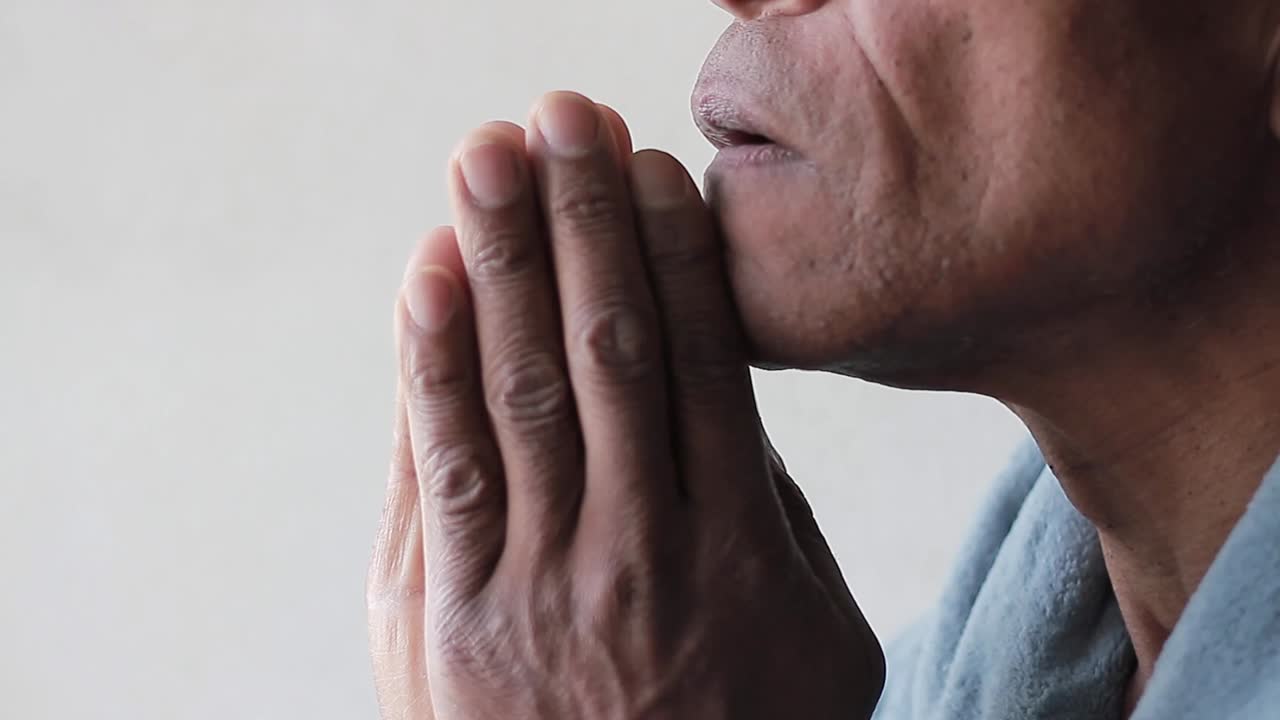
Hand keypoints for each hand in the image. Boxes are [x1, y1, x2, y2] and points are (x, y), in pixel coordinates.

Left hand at [366, 92, 883, 718]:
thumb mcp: (810, 634)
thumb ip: (764, 510)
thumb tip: (716, 385)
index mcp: (738, 555)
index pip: (704, 367)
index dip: (675, 255)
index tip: (652, 168)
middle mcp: (638, 554)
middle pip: (608, 355)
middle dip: (582, 224)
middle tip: (561, 116)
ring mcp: (537, 586)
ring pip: (518, 392)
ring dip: (500, 261)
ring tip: (488, 158)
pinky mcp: (448, 620)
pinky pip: (438, 471)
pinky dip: (428, 363)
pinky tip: (427, 273)